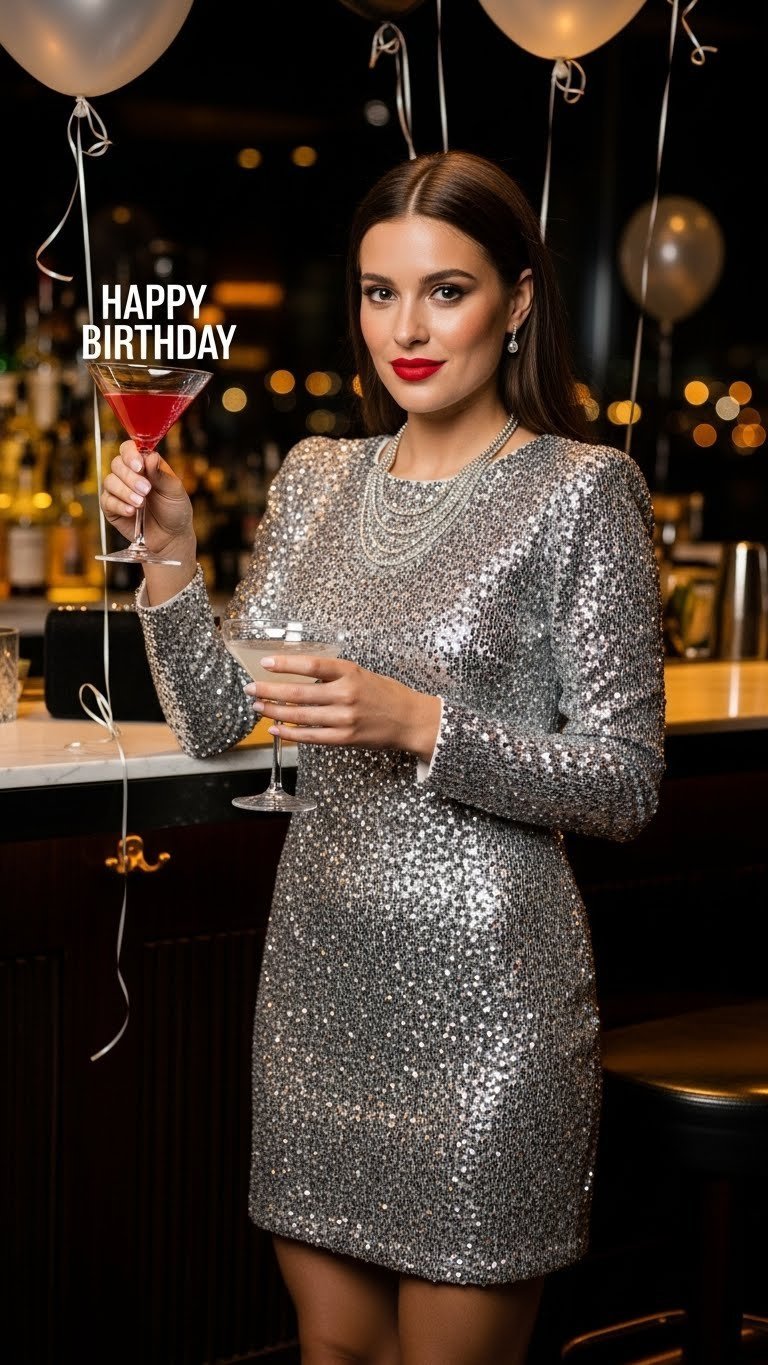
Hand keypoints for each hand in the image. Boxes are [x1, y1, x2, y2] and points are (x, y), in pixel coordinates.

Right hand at [100, 440, 194, 556]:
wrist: (171, 537)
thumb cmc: (175, 510)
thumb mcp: (175, 491)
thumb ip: (161, 474)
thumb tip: (149, 456)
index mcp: (145, 465)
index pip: (128, 449)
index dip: (130, 454)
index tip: (140, 466)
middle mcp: (129, 474)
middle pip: (117, 464)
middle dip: (130, 477)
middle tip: (146, 490)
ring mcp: (118, 491)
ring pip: (109, 481)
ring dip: (125, 492)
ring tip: (141, 504)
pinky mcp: (111, 508)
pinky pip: (106, 501)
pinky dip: (119, 505)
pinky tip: (132, 512)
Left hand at [244, 654, 441, 763]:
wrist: (410, 720)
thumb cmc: (385, 694)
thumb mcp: (362, 674)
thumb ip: (333, 676)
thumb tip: (299, 678)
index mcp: (350, 672)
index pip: (311, 665)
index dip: (285, 664)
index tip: (265, 663)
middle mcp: (346, 694)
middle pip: (299, 693)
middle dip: (270, 691)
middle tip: (250, 688)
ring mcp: (345, 719)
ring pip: (300, 716)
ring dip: (274, 711)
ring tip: (257, 707)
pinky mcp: (345, 739)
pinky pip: (311, 737)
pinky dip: (290, 733)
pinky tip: (275, 728)